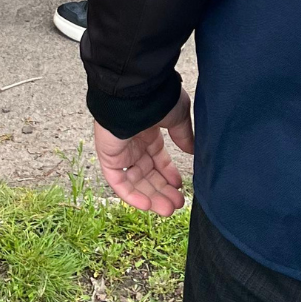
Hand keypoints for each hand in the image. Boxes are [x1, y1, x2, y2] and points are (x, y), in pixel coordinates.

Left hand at [93, 91, 193, 215]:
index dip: (168, 174)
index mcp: (148, 131)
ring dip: (150, 197)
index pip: (157, 159)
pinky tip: (148, 206)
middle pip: (147, 174)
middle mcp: (133, 142)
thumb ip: (184, 136)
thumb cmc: (156, 98)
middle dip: (162, 190)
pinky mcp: (108, 156)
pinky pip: (118, 181)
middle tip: (176, 204)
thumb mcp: (178, 117)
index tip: (180, 186)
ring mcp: (120, 150)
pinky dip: (131, 195)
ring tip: (168, 210)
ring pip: (134, 181)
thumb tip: (192, 151)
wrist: (134, 92)